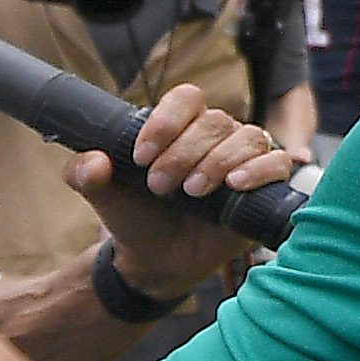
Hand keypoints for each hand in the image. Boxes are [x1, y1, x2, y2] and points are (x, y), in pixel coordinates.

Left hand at [72, 83, 301, 305]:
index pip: (186, 98)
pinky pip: (276, 163)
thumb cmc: (137, 219)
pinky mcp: (265, 187)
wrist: (156, 262)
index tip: (141, 157)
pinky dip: (258, 170)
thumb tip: (94, 162)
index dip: (166, 122)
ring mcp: (243, 160)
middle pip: (215, 121)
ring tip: (193, 192)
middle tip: (160, 186)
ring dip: (218, 162)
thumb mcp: (103, 196)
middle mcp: (216, 137)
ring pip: (247, 137)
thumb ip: (83, 174)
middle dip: (184, 153)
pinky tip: (235, 186)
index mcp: (180, 127)